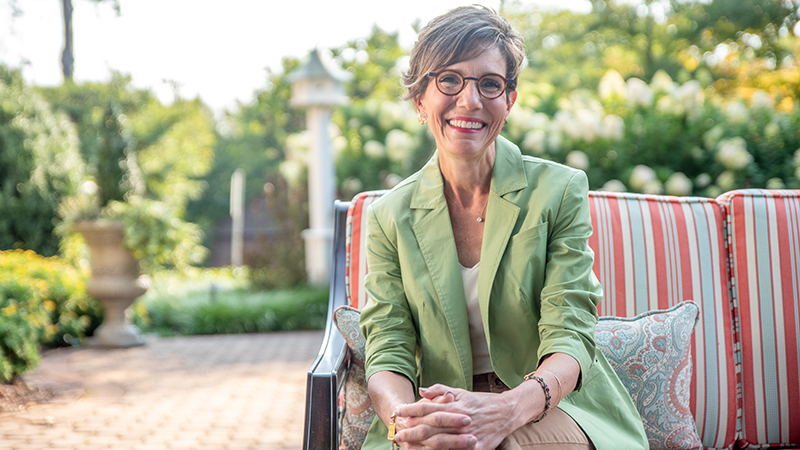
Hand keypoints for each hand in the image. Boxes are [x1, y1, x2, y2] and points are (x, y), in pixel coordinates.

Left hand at [395, 384, 514, 449]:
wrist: (507, 412)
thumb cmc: (481, 402)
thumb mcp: (461, 392)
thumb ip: (440, 390)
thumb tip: (421, 391)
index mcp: (454, 405)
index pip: (427, 407)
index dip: (411, 410)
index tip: (398, 413)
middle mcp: (458, 420)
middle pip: (430, 427)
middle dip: (411, 431)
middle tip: (397, 434)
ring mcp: (466, 435)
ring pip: (439, 442)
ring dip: (421, 446)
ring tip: (407, 447)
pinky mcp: (475, 447)